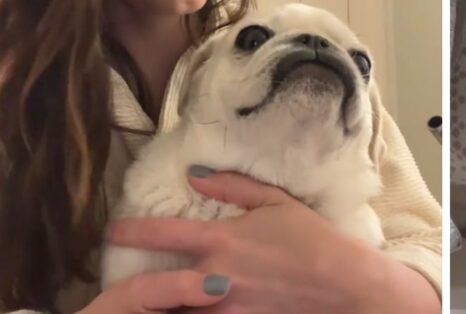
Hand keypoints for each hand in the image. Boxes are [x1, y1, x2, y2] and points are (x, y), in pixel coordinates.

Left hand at [106, 170, 439, 313]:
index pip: (164, 234)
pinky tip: (186, 310)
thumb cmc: (313, 238)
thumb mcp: (276, 202)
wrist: (343, 283)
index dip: (132, 230)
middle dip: (130, 285)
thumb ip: (233, 187)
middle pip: (155, 285)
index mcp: (222, 240)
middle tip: (115, 285)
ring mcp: (224, 306)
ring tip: (147, 304)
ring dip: (160, 306)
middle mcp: (215, 276)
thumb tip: (195, 176)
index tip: (113, 230)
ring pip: (175, 312)